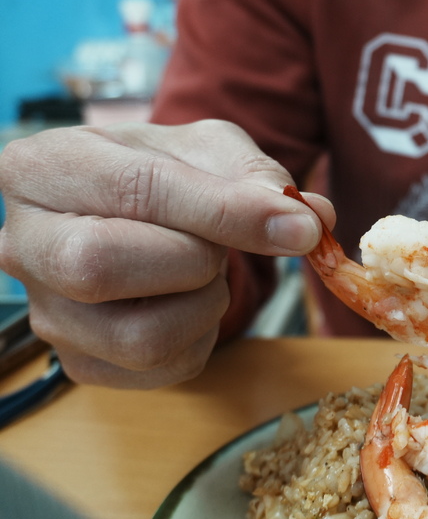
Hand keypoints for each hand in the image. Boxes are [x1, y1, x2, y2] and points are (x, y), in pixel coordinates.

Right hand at [0, 120, 328, 388]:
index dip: (224, 212)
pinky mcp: (79, 362)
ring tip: (202, 269)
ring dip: (204, 302)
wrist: (137, 211)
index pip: (134, 191)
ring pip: (140, 336)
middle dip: (194, 259)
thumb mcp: (209, 150)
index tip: (298, 227)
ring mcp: (46, 312)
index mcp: (44, 167)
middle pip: (102, 268)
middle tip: (217, 243)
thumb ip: (257, 176)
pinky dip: (202, 336)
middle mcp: (23, 243)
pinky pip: (162, 368)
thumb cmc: (165, 172)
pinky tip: (191, 299)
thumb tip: (308, 219)